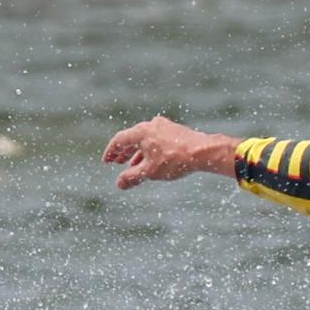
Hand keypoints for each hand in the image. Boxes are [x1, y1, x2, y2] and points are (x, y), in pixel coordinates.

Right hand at [103, 116, 239, 189]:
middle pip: (132, 138)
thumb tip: (119, 184)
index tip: (106, 162)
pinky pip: (156, 140)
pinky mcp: (175, 131)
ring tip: (132, 164)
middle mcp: (151, 125)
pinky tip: (151, 161)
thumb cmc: (175, 160)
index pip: (119, 140)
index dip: (111, 152)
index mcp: (141, 131)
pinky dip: (149, 150)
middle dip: (123, 152)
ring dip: (136, 152)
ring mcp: (164, 127)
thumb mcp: (149, 172)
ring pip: (145, 140)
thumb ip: (131, 177)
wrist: (203, 152)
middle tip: (116, 162)